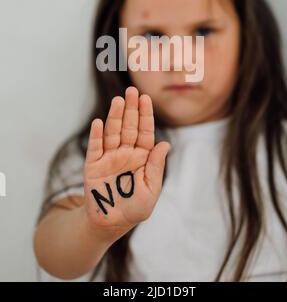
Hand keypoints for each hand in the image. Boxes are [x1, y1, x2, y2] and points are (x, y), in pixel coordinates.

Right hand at [83, 86, 170, 237]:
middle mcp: (125, 152)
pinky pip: (95, 148)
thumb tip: (165, 144)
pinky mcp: (93, 165)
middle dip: (130, 109)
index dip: (145, 115)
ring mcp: (109, 157)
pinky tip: (99, 123)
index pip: (144, 131)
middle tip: (131, 90)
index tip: (145, 98)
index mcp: (142, 156)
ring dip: (114, 116)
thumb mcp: (151, 190)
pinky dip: (96, 135)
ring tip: (118, 101)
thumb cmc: (135, 208)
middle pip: (128, 126)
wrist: (111, 223)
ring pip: (112, 132)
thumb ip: (156, 167)